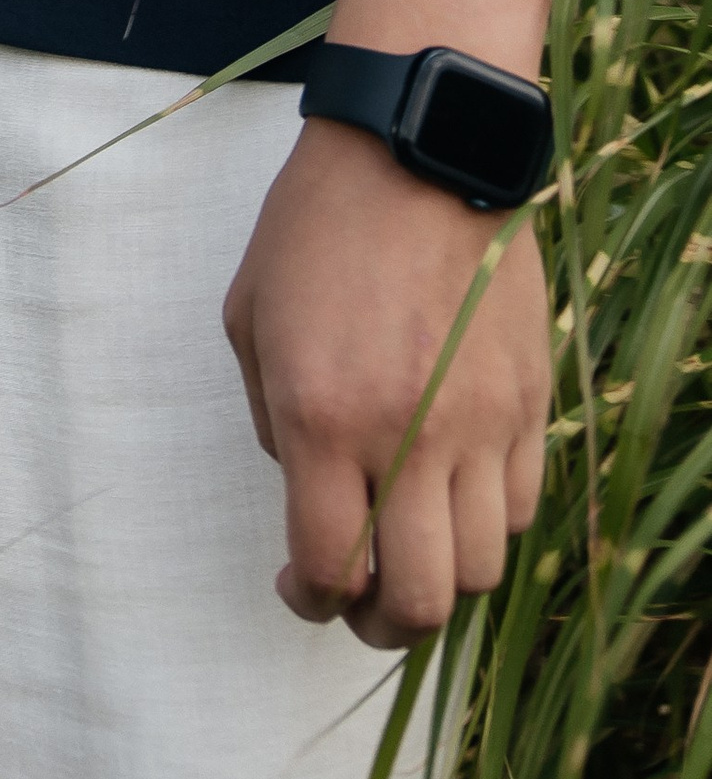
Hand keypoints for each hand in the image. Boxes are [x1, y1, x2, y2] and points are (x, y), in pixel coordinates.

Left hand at [223, 116, 550, 645]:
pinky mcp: (529, 402)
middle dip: (379, 626)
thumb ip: (274, 424)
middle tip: (359, 607)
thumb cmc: (316, 227)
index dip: (310, 600)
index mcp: (323, 415)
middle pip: (417, 599)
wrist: (416, 152)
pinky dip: (484, 527)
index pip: (329, 565)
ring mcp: (480, 423)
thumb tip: (315, 494)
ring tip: (408, 553)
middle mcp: (408, 434)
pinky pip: (521, 509)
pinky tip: (451, 496)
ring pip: (480, 570)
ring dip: (437, 582)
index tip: (299, 588)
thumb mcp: (249, 319)